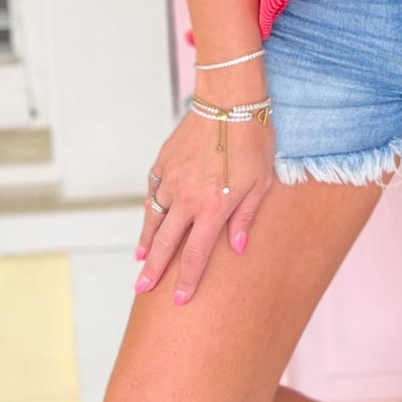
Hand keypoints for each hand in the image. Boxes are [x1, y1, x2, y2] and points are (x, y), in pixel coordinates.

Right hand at [137, 98, 274, 306]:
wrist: (229, 101)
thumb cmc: (253, 141)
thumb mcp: (260, 182)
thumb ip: (245, 218)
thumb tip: (237, 250)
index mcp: (214, 206)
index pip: (195, 254)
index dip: (186, 280)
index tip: (179, 300)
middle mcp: (187, 197)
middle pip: (166, 243)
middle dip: (154, 270)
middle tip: (143, 290)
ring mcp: (171, 179)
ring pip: (154, 219)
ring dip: (147, 242)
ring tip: (141, 260)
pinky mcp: (163, 162)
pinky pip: (152, 193)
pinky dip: (148, 211)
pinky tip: (148, 222)